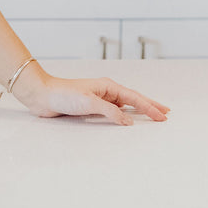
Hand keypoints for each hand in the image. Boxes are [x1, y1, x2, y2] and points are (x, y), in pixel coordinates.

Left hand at [13, 68, 169, 125]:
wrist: (42, 95)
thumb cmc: (63, 94)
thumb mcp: (90, 103)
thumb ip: (111, 112)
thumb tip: (128, 121)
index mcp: (108, 86)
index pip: (134, 98)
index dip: (150, 107)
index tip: (163, 116)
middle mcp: (105, 91)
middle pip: (133, 99)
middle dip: (149, 106)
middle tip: (165, 112)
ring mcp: (99, 99)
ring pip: (124, 105)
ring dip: (138, 110)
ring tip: (151, 114)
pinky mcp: (91, 107)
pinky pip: (113, 112)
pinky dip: (124, 115)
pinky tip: (127, 119)